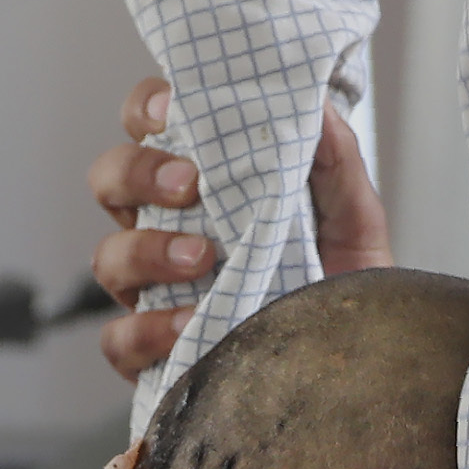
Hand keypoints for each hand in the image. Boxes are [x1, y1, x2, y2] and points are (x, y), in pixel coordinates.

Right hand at [82, 75, 391, 383]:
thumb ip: (335, 161)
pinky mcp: (154, 352)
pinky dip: (148, 329)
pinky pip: (119, 338)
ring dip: (146, 250)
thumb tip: (312, 103)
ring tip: (201, 258)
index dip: (147, 109)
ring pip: (108, 257)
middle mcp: (166, 229)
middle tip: (190, 185)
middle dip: (137, 172)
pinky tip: (191, 323)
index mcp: (204, 185)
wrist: (359, 366)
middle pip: (110, 180)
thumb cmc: (345, 286)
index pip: (149, 126)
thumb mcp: (356, 219)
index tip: (174, 110)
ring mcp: (154, 291)